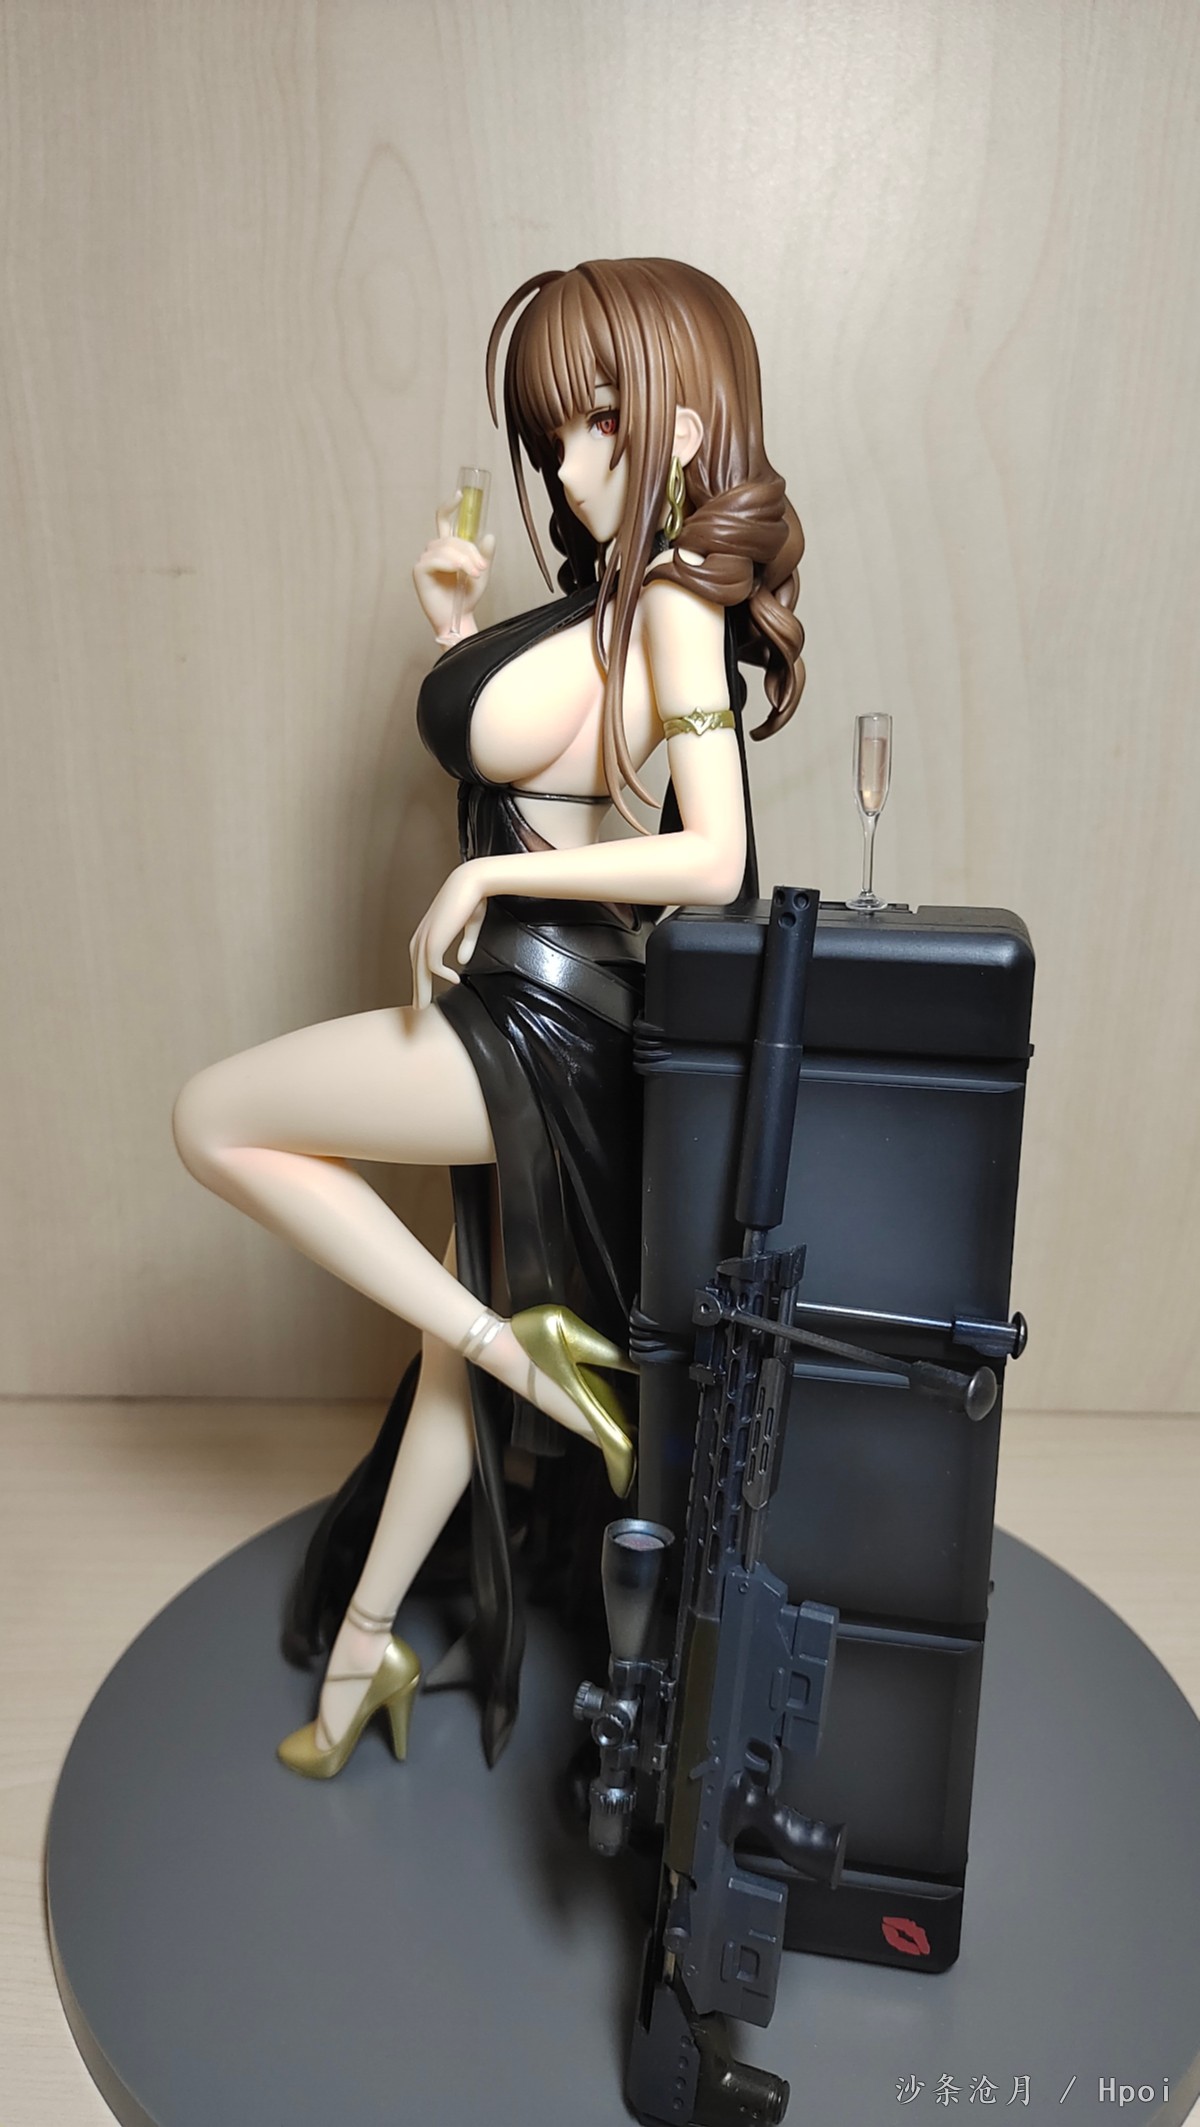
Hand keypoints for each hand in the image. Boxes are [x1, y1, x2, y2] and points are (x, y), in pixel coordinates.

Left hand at [409, 862, 490, 1007]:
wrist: (472, 883)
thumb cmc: (473, 899)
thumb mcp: (470, 924)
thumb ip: (466, 942)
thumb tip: (462, 960)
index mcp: (429, 929)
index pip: (419, 957)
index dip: (420, 975)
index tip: (423, 990)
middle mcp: (423, 933)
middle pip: (416, 967)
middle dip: (416, 987)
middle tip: (418, 1006)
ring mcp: (427, 936)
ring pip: (420, 970)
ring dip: (421, 989)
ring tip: (424, 1005)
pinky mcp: (434, 939)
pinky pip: (433, 965)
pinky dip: (442, 975)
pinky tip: (454, 980)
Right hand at [412, 499, 495, 639]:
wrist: (458, 618)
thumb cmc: (466, 597)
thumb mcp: (481, 572)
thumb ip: (484, 555)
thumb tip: (488, 536)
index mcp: (447, 548)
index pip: (444, 521)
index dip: (449, 506)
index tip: (459, 495)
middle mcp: (434, 550)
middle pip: (452, 538)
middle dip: (470, 551)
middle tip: (481, 569)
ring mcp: (425, 559)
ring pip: (446, 547)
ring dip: (464, 560)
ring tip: (474, 574)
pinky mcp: (419, 571)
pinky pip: (436, 559)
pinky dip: (450, 565)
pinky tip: (458, 574)